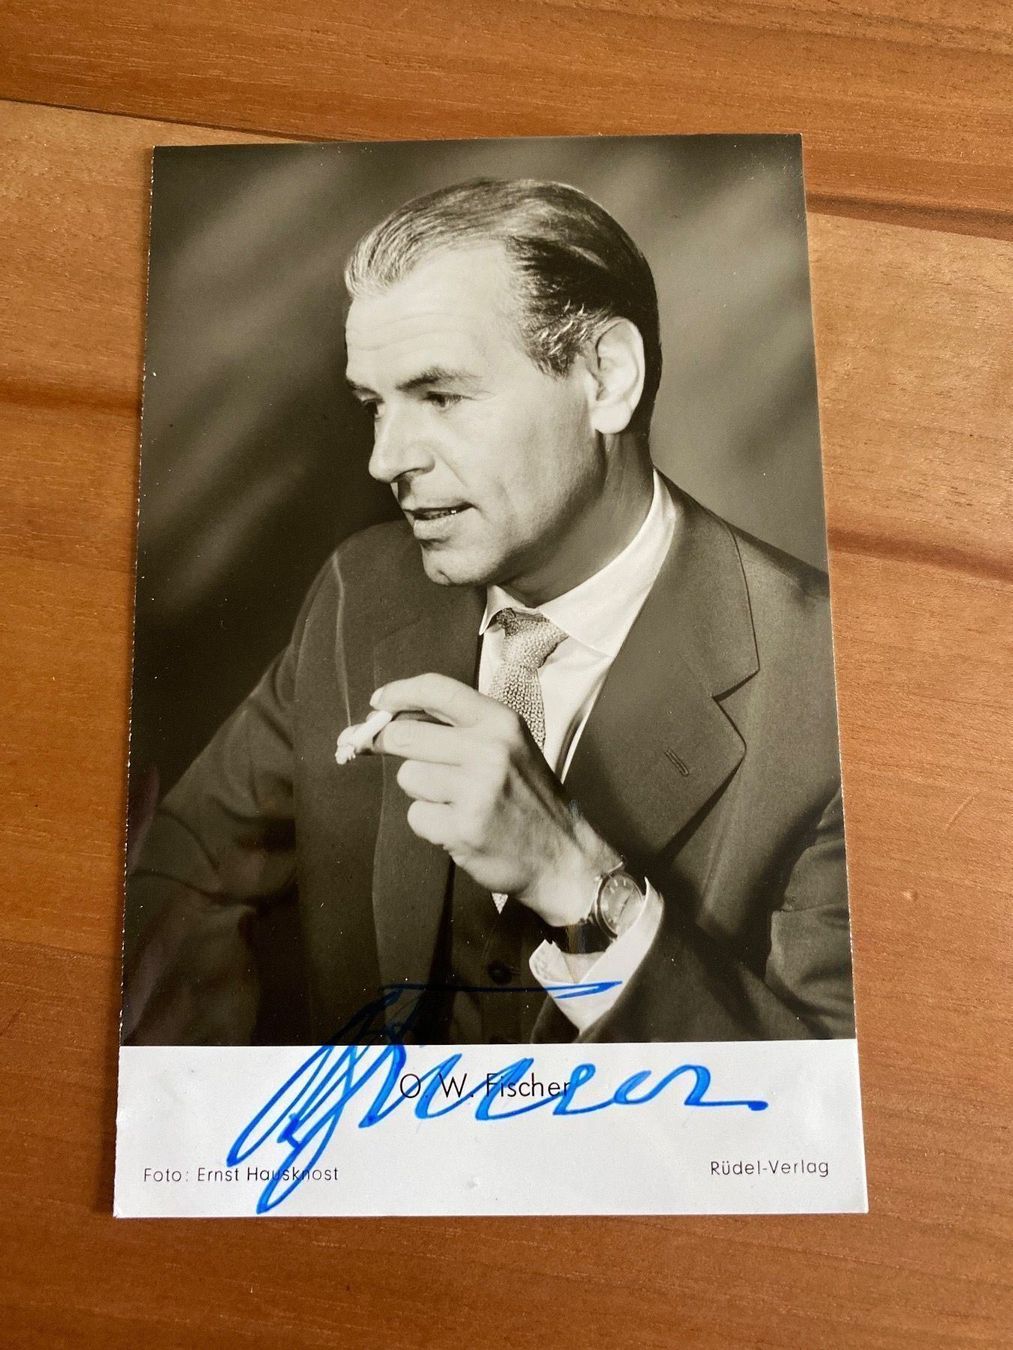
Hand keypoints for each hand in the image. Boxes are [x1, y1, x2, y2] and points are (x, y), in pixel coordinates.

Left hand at [368, 674, 619, 926]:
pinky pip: (416, 817)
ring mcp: (476, 791)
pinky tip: (459, 827)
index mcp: (501, 722)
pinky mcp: (463, 828)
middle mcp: (490, 750)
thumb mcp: (509, 747)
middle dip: (389, 745)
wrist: (563, 856)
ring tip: (455, 802)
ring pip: (408, 778)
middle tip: (393, 754)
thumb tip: (388, 718)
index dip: (398, 692)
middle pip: (404, 736)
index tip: (378, 702)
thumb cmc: (528, 797)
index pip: (437, 689)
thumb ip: (460, 729)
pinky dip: (430, 824)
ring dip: (421, 792)